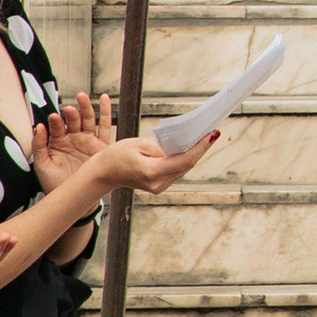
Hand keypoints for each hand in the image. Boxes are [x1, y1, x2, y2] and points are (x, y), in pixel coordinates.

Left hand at [31, 92, 114, 192]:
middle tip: (69, 107)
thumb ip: (38, 146)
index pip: (58, 126)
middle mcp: (74, 138)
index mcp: (59, 142)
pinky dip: (106, 112)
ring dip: (86, 108)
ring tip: (82, 98)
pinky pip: (106, 126)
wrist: (74, 198)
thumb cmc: (56, 183)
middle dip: (72, 112)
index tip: (54, 117)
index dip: (56, 121)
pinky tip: (104, 99)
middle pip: (74, 119)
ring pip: (89, 119)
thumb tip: (38, 127)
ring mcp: (88, 140)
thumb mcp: (42, 165)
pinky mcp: (102, 145)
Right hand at [96, 131, 219, 197]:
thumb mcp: (138, 144)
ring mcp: (159, 186)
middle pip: (187, 163)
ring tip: (206, 135)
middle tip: (213, 130)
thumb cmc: (116, 156)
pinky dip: (185, 158)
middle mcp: (158, 182)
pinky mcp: (160, 185)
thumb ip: (161, 145)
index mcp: (151, 172)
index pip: (184, 159)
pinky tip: (192, 146)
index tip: (213, 134)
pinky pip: (178, 169)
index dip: (201, 146)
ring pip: (184, 167)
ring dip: (195, 152)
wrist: (104, 173)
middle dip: (201, 147)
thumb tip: (182, 143)